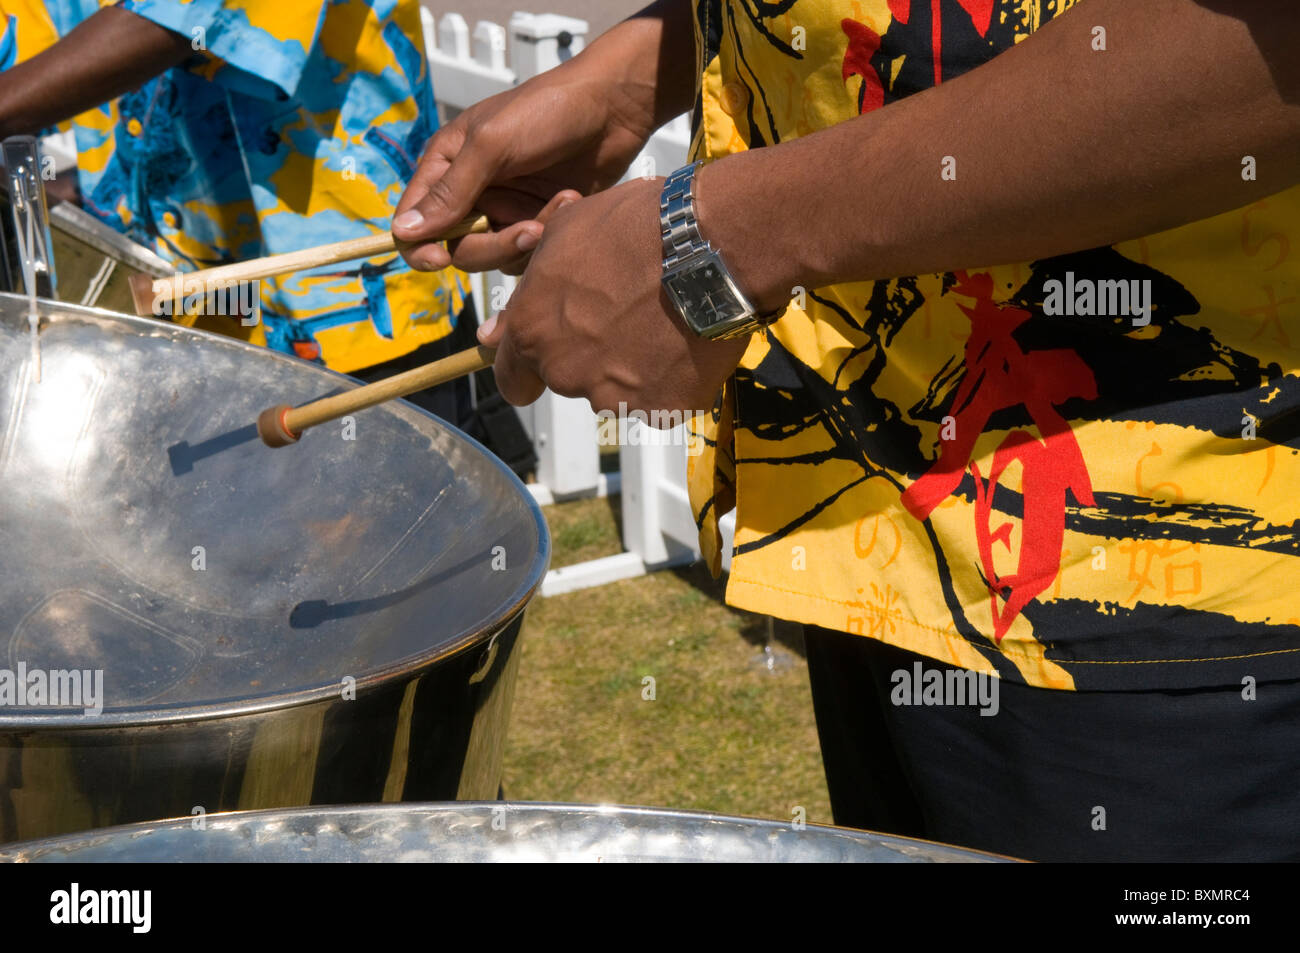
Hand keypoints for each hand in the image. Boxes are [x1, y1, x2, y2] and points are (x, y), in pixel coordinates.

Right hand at [393, 62, 655, 274]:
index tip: (439, 260)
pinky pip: (530, 251)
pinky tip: (571, 202)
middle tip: (529, 231)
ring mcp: (505, 209)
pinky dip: (550, 234)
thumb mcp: (492, 144)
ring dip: (527, 240)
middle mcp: (470, 193)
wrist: (612, 106)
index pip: (414, 223)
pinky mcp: (536, 220)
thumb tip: (403, 232)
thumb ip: (450, 190)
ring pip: (497, 256)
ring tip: (561, 205)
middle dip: (493, 246)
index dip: (419, 247)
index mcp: (445, 167)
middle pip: (459, 249)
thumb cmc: (547, 110)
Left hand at [477, 176, 750, 415]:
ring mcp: (615, 396)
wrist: (706, 247)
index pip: (512, 381)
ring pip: (617, 391)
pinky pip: (663, 400)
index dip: (527, 371)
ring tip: (662, 323)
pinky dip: (672, 378)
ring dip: (632, 367)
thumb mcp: (563, 234)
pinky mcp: (663, 408)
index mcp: (533, 333)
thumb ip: (531, 290)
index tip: (544, 359)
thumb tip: (497, 330)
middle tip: (624, 315)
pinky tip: (686, 341)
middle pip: (570, 379)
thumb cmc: (634, 227)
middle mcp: (566, 373)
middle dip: (590, 356)